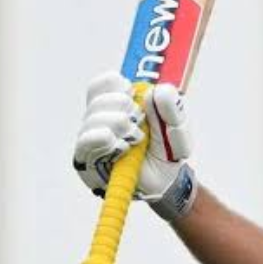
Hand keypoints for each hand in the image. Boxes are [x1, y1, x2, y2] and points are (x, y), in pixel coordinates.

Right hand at [73, 72, 197, 220]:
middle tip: (140, 123)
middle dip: (126, 108)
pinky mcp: (85, 160)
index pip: (103, 83)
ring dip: (120, 125)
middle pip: (99, 99)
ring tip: (136, 139)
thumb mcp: (177, 124)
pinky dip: (107, 140)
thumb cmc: (167, 149)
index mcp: (116, 105)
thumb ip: (171, 105)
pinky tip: (123, 148)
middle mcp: (98, 119)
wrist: (167, 180)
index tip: (135, 97)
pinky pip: (87, 140)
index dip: (119, 86)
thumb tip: (156, 91)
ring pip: (93, 118)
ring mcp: (89, 139)